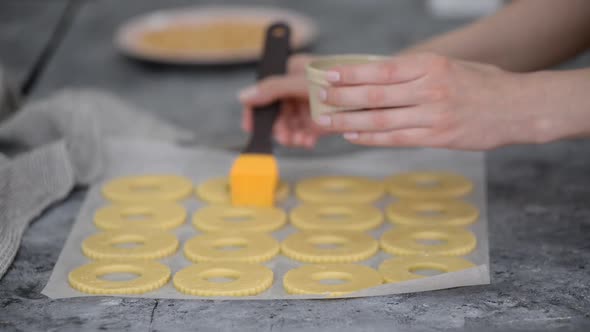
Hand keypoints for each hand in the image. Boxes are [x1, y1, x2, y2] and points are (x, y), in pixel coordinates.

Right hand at [238, 54, 328, 148]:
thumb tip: (243, 96)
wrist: (370, 94)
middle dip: (279, 128)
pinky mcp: (320, 119)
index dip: (255, 111)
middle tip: (285, 138)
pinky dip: (303, 138)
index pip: (263, 93)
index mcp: (289, 74)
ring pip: (289, 126)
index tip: (252, 128)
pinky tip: (307, 141)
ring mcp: (308, 105)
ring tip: (299, 141)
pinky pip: (304, 132)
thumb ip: (272, 89)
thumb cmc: (337, 80)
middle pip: (276, 114)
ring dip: (291, 136)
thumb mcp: (301, 81)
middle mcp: (296, 90)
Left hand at [316, 53, 540, 149]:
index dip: (351, 74)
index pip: (381, 70)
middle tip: (320, 98)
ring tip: (326, 120)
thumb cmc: (483, 84)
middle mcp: (430, 89)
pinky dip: (371, 137)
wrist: (519, 108)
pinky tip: (352, 134)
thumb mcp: (450, 66)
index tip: (328, 75)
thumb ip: (416, 72)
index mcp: (431, 65)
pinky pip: (396, 138)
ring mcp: (433, 115)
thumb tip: (377, 77)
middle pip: (375, 95)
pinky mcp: (438, 138)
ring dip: (349, 120)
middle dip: (342, 97)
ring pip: (381, 119)